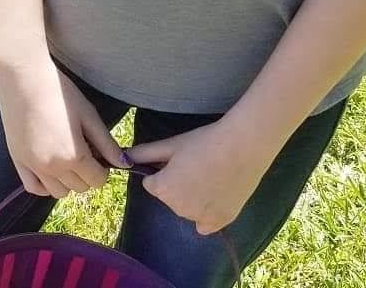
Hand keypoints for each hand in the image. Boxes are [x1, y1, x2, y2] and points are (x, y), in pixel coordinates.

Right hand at [0, 52, 128, 198]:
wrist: (24, 77)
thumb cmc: (60, 91)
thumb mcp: (88, 114)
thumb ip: (106, 143)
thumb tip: (125, 164)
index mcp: (74, 156)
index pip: (97, 180)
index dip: (102, 168)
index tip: (98, 151)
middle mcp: (53, 168)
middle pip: (79, 187)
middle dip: (86, 173)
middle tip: (82, 148)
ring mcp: (33, 167)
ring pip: (58, 192)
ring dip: (67, 180)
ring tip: (65, 155)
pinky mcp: (17, 161)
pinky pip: (34, 188)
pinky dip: (44, 184)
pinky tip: (49, 167)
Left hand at [127, 120, 276, 236]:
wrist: (242, 147)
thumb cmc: (204, 141)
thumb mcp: (172, 144)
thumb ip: (145, 153)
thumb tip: (124, 157)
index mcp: (163, 190)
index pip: (152, 184)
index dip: (163, 170)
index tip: (179, 159)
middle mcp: (178, 209)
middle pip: (170, 197)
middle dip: (177, 184)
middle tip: (197, 164)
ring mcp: (200, 218)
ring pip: (188, 208)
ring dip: (193, 197)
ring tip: (211, 174)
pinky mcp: (220, 222)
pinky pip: (205, 225)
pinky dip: (207, 215)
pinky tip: (216, 197)